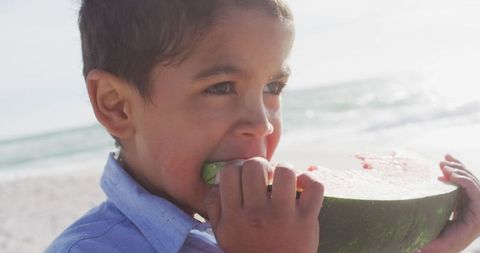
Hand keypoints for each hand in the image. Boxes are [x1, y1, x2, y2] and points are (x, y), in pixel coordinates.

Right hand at [204, 157, 323, 252]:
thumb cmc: (248, 252)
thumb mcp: (223, 235)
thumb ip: (215, 207)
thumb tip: (217, 180)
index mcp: (233, 216)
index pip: (229, 171)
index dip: (237, 166)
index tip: (243, 176)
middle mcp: (256, 214)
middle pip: (255, 166)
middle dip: (260, 165)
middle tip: (264, 176)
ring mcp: (283, 216)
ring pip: (285, 171)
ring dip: (284, 169)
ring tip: (283, 180)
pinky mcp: (306, 220)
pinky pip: (314, 186)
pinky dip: (310, 179)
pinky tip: (302, 185)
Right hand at [415, 154, 479, 252]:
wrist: (444, 246)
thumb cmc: (441, 246)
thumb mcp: (439, 246)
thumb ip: (433, 245)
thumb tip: (419, 243)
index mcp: (477, 217)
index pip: (476, 192)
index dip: (462, 181)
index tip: (444, 176)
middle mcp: (478, 207)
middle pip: (473, 182)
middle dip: (458, 171)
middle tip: (441, 166)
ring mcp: (472, 201)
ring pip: (469, 179)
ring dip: (456, 168)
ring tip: (442, 162)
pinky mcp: (464, 198)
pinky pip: (463, 180)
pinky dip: (456, 170)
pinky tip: (447, 160)